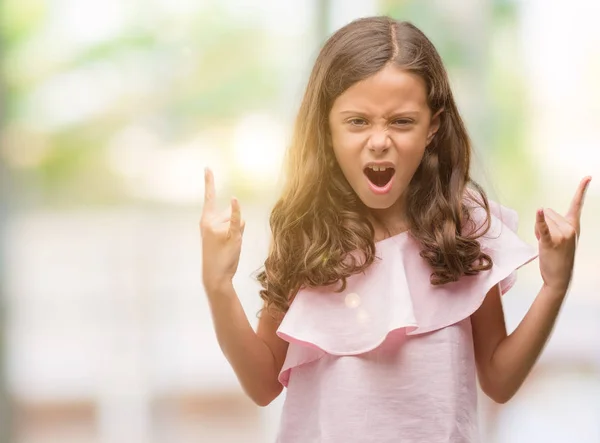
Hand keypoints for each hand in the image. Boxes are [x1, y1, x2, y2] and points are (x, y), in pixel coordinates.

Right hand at [200, 168, 244, 293]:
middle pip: (231, 212)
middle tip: (225, 242)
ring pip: (240, 219)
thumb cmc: (218, 255)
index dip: (209, 182)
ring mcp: (220, 229)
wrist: (215, 275)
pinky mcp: (230, 235)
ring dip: (240, 231)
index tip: (208, 167)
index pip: (208, 198)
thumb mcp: (219, 235)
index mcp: (205, 221)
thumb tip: (236, 207)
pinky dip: (236, 210)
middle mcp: (210, 222)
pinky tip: (234, 200)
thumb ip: (228, 220)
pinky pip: (236, 220)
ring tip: (229, 245)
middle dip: (234, 224)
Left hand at [535, 176, 591, 293]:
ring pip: (541, 220)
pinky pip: (544, 228)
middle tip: (549, 240)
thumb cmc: (558, 255)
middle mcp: (570, 228)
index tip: (588, 176)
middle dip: (543, 224)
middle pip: (547, 212)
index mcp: (574, 225)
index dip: (582, 190)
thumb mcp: (560, 236)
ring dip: (539, 230)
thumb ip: (555, 223)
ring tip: (546, 244)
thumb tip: (542, 211)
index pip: (577, 204)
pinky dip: (540, 221)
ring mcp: (562, 236)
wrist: (559, 278)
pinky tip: (539, 211)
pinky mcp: (551, 242)